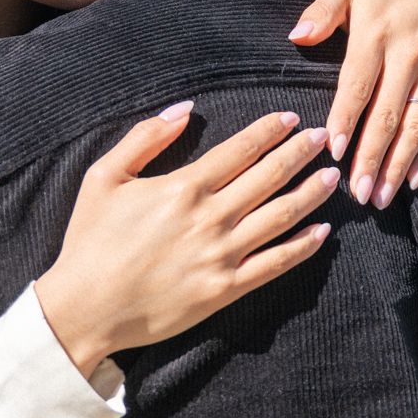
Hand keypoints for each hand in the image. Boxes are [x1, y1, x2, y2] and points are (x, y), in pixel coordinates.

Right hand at [34, 107, 336, 376]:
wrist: (85, 308)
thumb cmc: (90, 241)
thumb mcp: (103, 177)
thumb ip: (144, 137)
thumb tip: (184, 109)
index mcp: (182, 187)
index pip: (240, 150)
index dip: (269, 131)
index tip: (290, 119)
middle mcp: (210, 218)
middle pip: (269, 177)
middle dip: (300, 154)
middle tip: (322, 138)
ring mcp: (222, 255)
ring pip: (281, 217)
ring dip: (311, 193)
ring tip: (332, 176)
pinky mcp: (225, 289)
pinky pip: (275, 264)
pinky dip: (303, 247)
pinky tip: (322, 233)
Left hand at [287, 0, 417, 206]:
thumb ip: (321, 10)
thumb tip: (296, 36)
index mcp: (377, 34)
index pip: (359, 84)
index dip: (347, 119)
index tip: (335, 151)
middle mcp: (410, 55)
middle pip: (388, 114)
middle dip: (371, 157)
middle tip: (356, 193)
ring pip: (417, 125)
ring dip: (398, 165)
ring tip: (379, 197)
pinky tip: (413, 181)